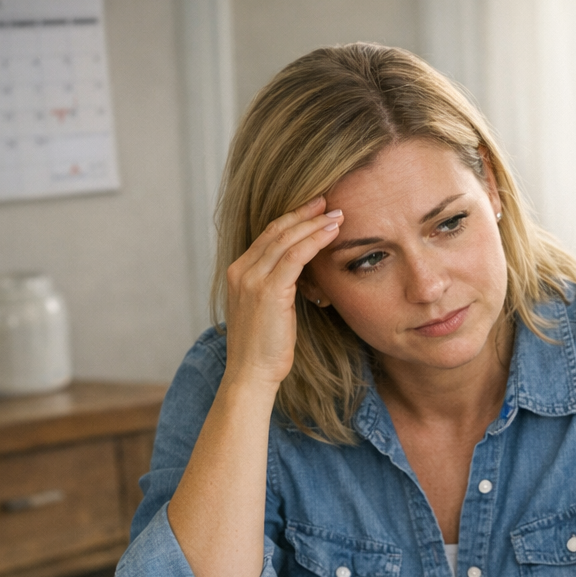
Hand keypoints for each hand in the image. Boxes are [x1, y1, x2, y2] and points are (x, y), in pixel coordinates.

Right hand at [222, 197, 342, 388]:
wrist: (251, 374)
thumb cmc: (264, 349)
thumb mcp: (268, 311)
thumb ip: (278, 289)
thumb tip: (300, 277)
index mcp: (238, 273)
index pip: (267, 237)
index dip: (291, 220)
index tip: (313, 210)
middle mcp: (241, 271)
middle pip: (276, 231)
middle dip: (303, 214)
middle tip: (327, 202)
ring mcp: (251, 279)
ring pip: (287, 239)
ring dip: (314, 224)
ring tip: (337, 214)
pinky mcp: (268, 290)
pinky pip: (295, 256)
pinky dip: (315, 240)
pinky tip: (331, 232)